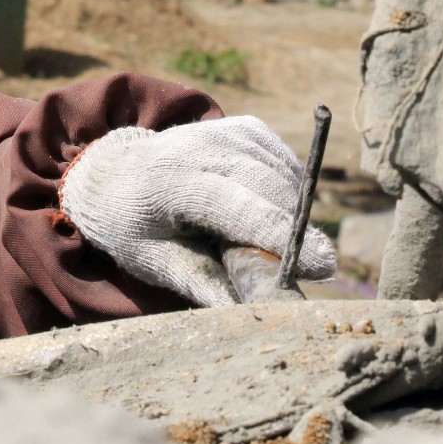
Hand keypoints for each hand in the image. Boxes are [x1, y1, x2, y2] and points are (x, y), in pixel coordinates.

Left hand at [58, 116, 335, 305]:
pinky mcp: (246, 128)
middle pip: (269, 188)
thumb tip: (245, 315)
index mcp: (168, 183)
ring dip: (292, 215)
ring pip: (284, 177)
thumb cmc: (136, 225)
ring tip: (263, 241)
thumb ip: (201, 283)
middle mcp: (198, 147)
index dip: (280, 235)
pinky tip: (261, 209)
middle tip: (311, 270)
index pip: (235, 206)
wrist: (118, 173)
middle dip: (298, 231)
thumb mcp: (154, 261)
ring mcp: (224, 131)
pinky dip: (287, 193)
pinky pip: (286, 166)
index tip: (324, 265)